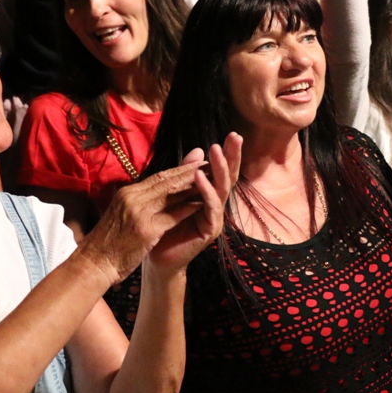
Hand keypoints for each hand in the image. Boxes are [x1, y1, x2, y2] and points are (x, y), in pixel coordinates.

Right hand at [79, 160, 208, 282]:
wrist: (94, 264)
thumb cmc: (108, 243)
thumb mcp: (121, 215)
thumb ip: (137, 201)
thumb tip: (154, 189)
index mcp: (127, 193)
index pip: (158, 177)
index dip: (179, 170)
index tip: (196, 163)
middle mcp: (132, 197)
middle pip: (166, 181)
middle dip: (189, 172)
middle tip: (208, 165)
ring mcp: (139, 212)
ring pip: (171, 194)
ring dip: (193, 187)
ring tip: (211, 180)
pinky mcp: (146, 229)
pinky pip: (172, 215)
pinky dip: (188, 208)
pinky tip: (202, 204)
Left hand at [148, 133, 242, 277]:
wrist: (156, 258)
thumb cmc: (164, 226)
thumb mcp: (174, 194)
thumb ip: (185, 173)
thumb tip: (199, 149)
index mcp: (209, 195)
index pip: (221, 171)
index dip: (228, 153)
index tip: (231, 134)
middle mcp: (216, 205)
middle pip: (228, 177)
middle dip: (232, 156)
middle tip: (235, 136)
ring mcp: (215, 218)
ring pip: (222, 189)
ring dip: (220, 169)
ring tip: (216, 151)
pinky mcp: (210, 230)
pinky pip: (210, 207)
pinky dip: (206, 191)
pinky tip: (200, 177)